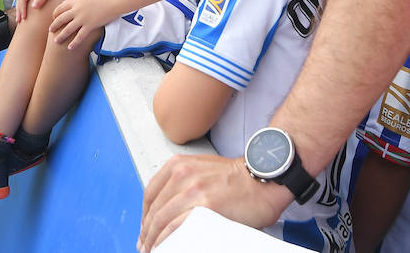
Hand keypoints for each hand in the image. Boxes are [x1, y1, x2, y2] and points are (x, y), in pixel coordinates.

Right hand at [16, 0, 64, 21]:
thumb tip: (33, 7)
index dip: (22, 9)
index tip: (23, 17)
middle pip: (20, 0)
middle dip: (18, 11)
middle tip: (18, 21)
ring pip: (22, 0)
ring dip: (20, 9)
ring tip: (19, 19)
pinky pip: (25, 0)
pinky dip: (23, 7)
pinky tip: (24, 13)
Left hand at [49, 0, 112, 48]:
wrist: (112, 3)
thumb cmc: (98, 0)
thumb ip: (73, 1)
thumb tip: (63, 6)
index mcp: (74, 1)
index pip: (59, 9)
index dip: (55, 15)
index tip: (53, 20)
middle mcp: (77, 10)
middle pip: (61, 19)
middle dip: (54, 26)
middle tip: (50, 31)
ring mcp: (83, 18)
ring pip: (68, 29)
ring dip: (60, 36)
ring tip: (56, 41)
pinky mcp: (90, 26)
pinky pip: (79, 36)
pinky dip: (74, 43)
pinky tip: (69, 48)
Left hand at [139, 154, 287, 251]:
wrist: (264, 179)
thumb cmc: (239, 178)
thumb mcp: (203, 169)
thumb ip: (183, 183)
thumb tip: (168, 207)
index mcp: (179, 165)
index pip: (150, 193)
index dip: (144, 215)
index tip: (145, 228)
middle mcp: (182, 175)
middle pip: (154, 209)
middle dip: (147, 231)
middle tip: (146, 245)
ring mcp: (192, 190)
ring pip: (161, 220)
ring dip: (153, 239)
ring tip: (154, 250)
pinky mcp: (204, 206)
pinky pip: (176, 228)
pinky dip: (167, 241)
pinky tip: (166, 248)